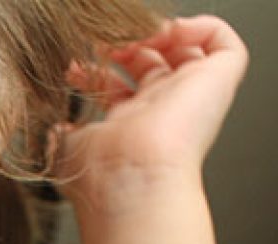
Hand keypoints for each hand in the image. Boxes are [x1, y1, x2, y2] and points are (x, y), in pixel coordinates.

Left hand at [57, 16, 247, 200]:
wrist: (130, 179)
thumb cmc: (97, 174)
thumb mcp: (66, 150)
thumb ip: (61, 134)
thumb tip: (56, 128)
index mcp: (126, 131)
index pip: (117, 91)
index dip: (96, 72)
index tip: (73, 67)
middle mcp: (160, 114)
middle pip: (152, 67)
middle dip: (125, 46)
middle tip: (104, 42)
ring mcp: (191, 98)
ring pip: (188, 53)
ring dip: (161, 34)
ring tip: (135, 33)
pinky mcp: (220, 83)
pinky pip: (224, 45)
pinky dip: (201, 27)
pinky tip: (170, 32)